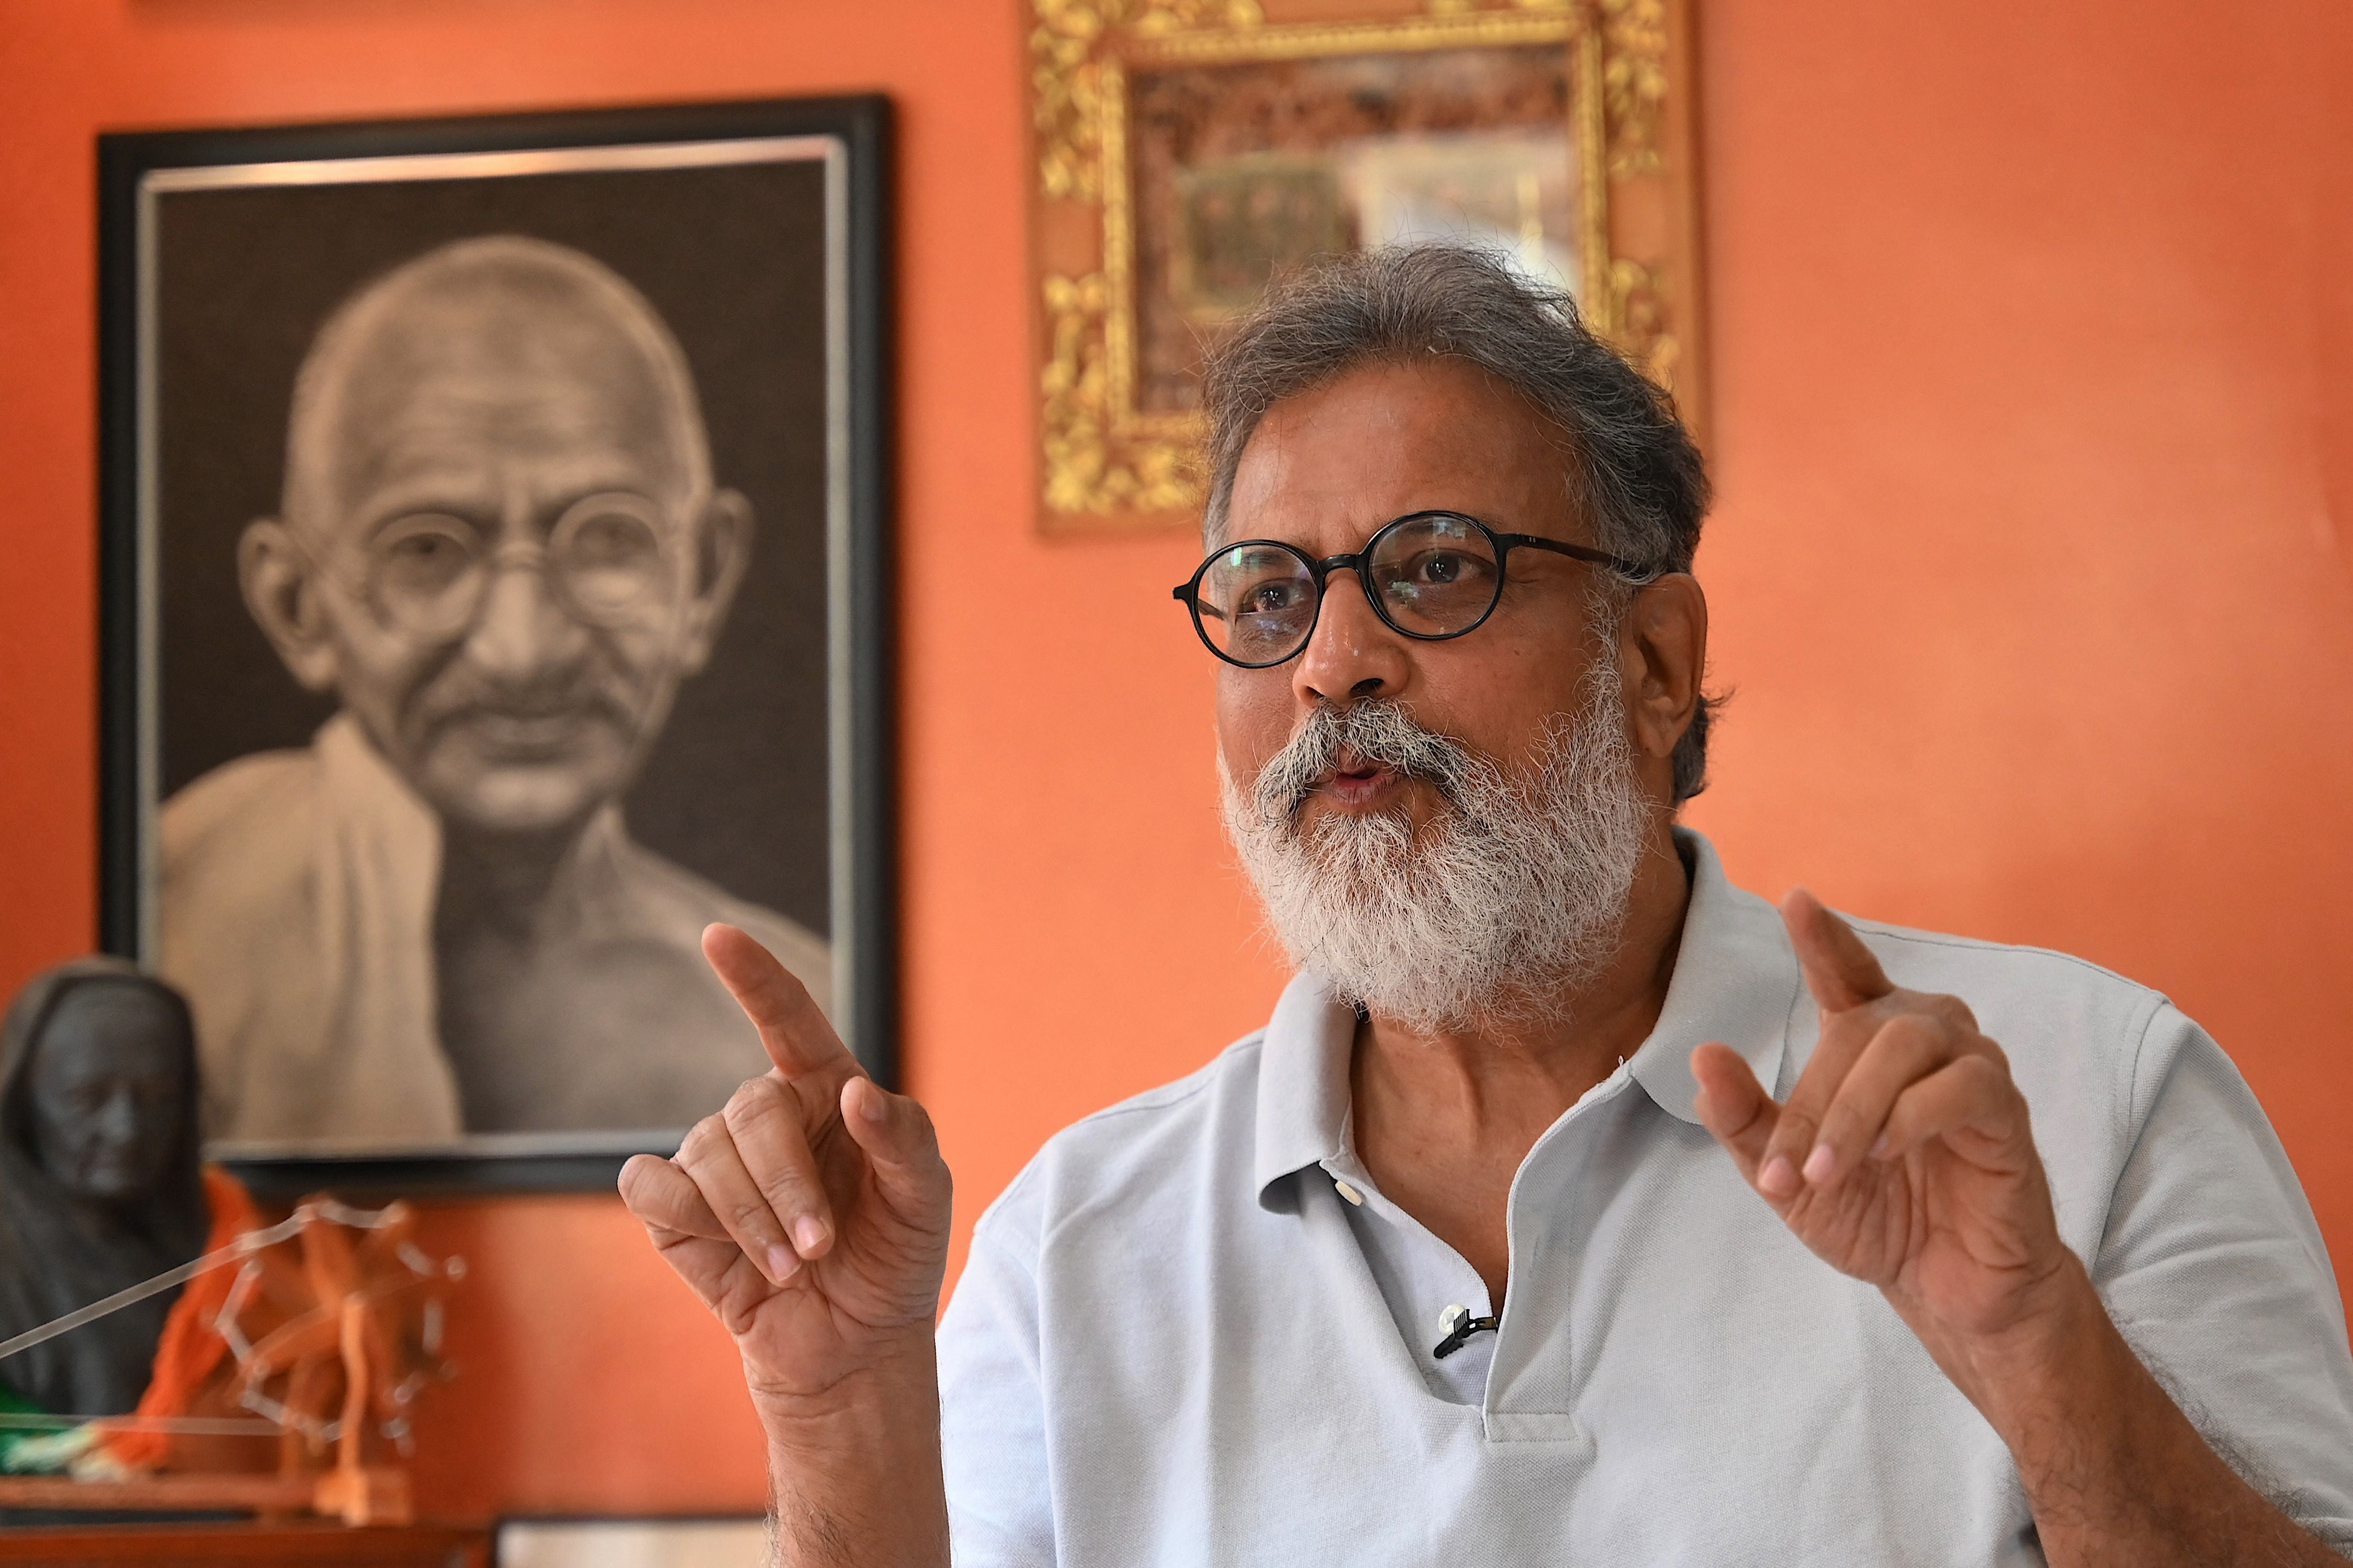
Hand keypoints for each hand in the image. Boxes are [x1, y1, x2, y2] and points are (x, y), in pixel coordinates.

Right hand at [620, 925, 951, 1410]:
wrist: (855, 1344)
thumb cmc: (894, 1257)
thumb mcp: (925, 1199)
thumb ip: (904, 1138)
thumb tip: (856, 1093)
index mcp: (829, 1090)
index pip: (790, 1018)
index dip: (755, 976)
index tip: (719, 936)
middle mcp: (768, 1115)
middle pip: (751, 1109)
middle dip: (785, 1183)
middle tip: (818, 1244)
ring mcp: (714, 1159)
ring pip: (704, 1153)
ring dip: (751, 1218)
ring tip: (791, 1265)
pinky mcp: (672, 1209)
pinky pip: (649, 1185)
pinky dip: (687, 1217)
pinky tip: (724, 1253)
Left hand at [1690, 891, 2074, 1361]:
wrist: (1943, 1287)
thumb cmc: (1872, 1216)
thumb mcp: (1787, 1176)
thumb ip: (1745, 1120)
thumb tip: (1705, 1056)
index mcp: (1869, 1040)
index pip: (1847, 971)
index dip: (1824, 937)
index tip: (1795, 901)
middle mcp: (1924, 1036)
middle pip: (1860, 1028)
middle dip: (1812, 1103)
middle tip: (1787, 1174)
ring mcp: (1971, 1066)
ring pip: (1907, 1045)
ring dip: (1854, 1110)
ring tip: (1829, 1172)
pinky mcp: (2006, 1109)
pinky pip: (1965, 1084)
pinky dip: (1914, 1114)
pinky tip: (1886, 1151)